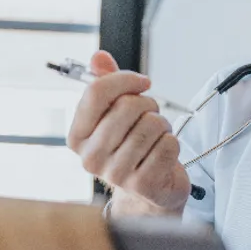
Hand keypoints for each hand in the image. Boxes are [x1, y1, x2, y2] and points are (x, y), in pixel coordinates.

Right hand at [66, 51, 189, 216]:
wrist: (147, 192)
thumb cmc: (131, 148)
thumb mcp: (115, 115)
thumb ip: (106, 84)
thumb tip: (99, 57)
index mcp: (77, 137)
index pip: (96, 92)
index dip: (125, 79)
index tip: (143, 82)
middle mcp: (91, 157)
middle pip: (128, 106)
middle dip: (149, 105)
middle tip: (150, 117)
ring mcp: (116, 174)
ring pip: (152, 124)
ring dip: (162, 125)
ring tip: (156, 138)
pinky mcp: (142, 184)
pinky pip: (168, 144)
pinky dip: (173, 143)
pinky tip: (163, 154)